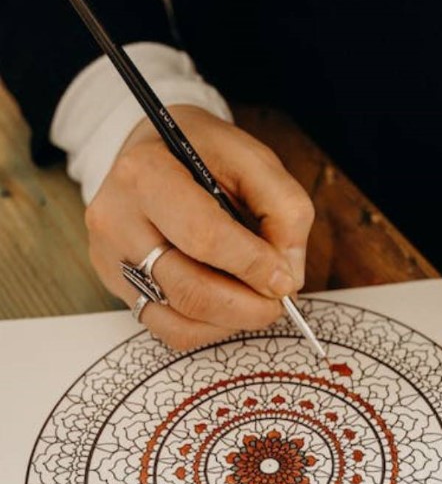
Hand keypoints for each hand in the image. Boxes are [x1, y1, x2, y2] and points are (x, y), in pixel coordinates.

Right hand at [85, 105, 313, 350]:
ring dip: (233, 321)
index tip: (286, 280)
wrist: (157, 153)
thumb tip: (287, 277)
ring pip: (179, 320)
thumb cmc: (207, 155)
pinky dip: (210, 330)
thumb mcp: (255, 161)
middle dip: (248, 306)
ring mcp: (111, 258)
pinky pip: (169, 330)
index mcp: (147, 173)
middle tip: (279, 301)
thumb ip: (285, 211)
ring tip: (258, 302)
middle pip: (189, 289)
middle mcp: (116, 219)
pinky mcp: (117, 286)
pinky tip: (229, 308)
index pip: (204, 237)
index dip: (253, 266)